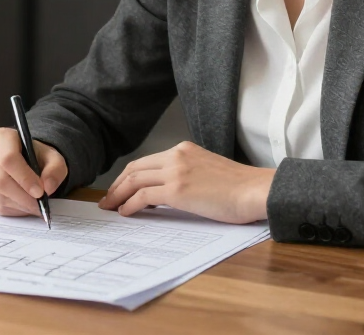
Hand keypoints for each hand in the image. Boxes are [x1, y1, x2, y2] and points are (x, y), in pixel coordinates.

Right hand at [0, 127, 67, 217]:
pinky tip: (20, 205)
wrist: (24, 162)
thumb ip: (55, 170)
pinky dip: (10, 209)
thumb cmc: (36, 158)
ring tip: (32, 205)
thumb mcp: (53, 158)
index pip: (8, 158)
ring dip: (18, 205)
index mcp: (2, 137)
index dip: (25, 178)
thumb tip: (48, 187)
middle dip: (22, 197)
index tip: (40, 192)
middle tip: (39, 205)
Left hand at [98, 141, 273, 223]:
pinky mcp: (177, 189)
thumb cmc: (239, 187)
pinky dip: (130, 205)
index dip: (129, 176)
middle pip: (135, 168)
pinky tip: (126, 213)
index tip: (120, 188)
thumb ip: (185, 174)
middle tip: (108, 199)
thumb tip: (166, 193)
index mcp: (184, 149)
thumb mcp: (207, 171)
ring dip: (118, 195)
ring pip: (135, 180)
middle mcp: (176, 155)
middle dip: (118, 185)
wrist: (255, 190)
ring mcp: (176, 171)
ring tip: (111, 207)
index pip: (147, 161)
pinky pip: (143, 196)